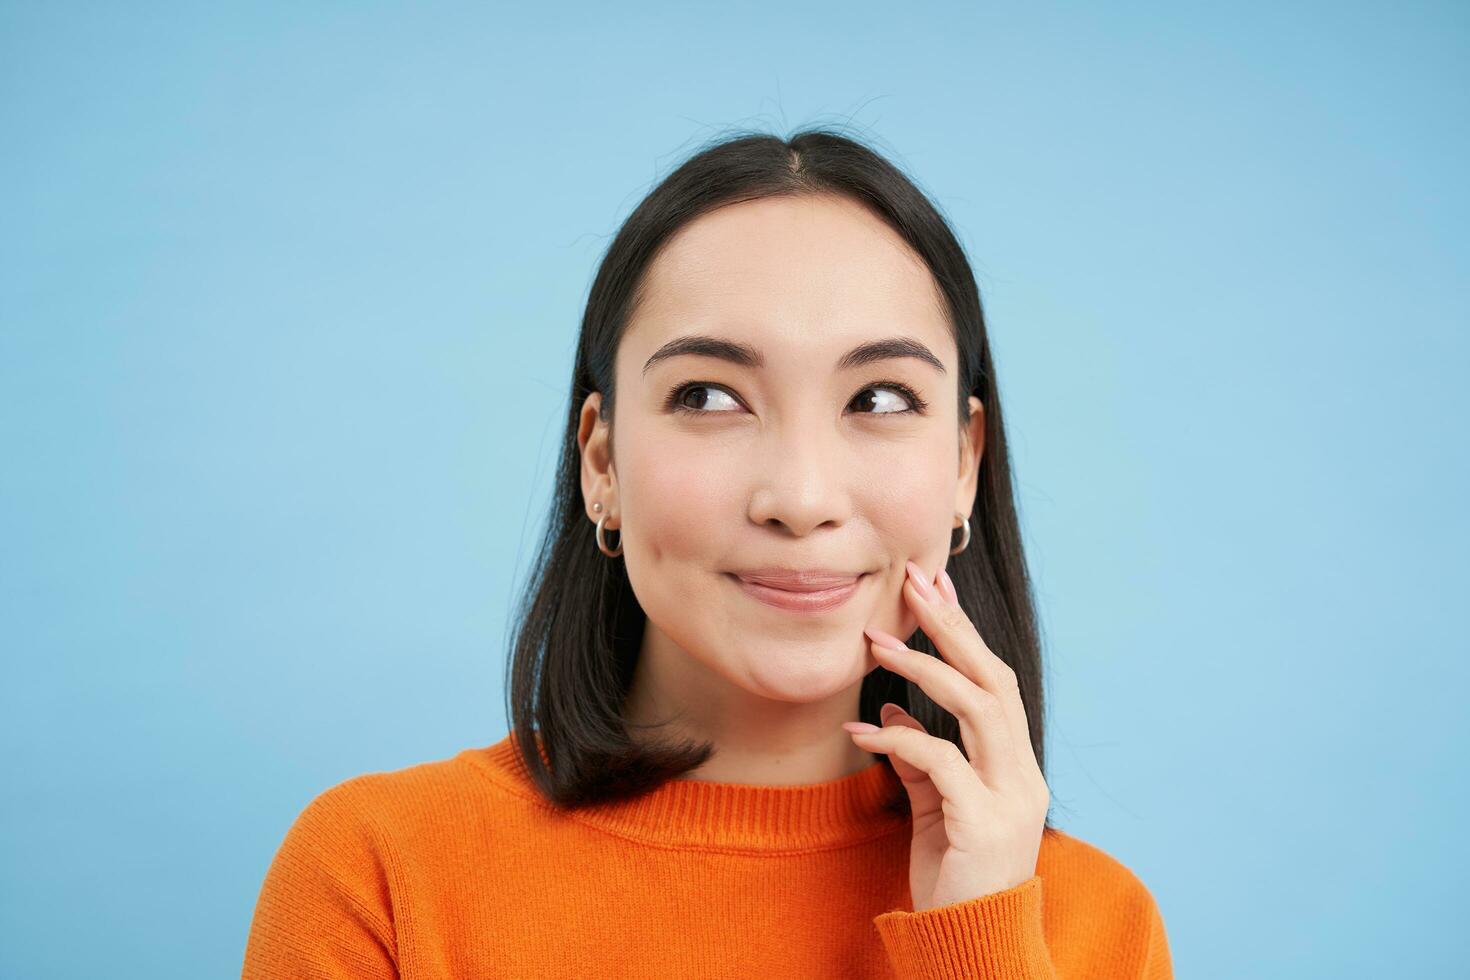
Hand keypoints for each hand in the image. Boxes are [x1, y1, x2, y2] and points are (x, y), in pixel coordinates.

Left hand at [846, 559, 1049, 911]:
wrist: (971, 945)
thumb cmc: (953, 878)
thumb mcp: (934, 807)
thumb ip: (920, 758)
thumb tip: (891, 708)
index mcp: (1016, 766)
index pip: (995, 681)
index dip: (964, 631)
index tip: (933, 586)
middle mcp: (1023, 774)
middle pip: (994, 679)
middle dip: (953, 625)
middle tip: (914, 580)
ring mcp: (1010, 797)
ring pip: (979, 708)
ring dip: (925, 668)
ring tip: (876, 641)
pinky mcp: (984, 823)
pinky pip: (939, 761)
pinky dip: (898, 738)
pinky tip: (861, 732)